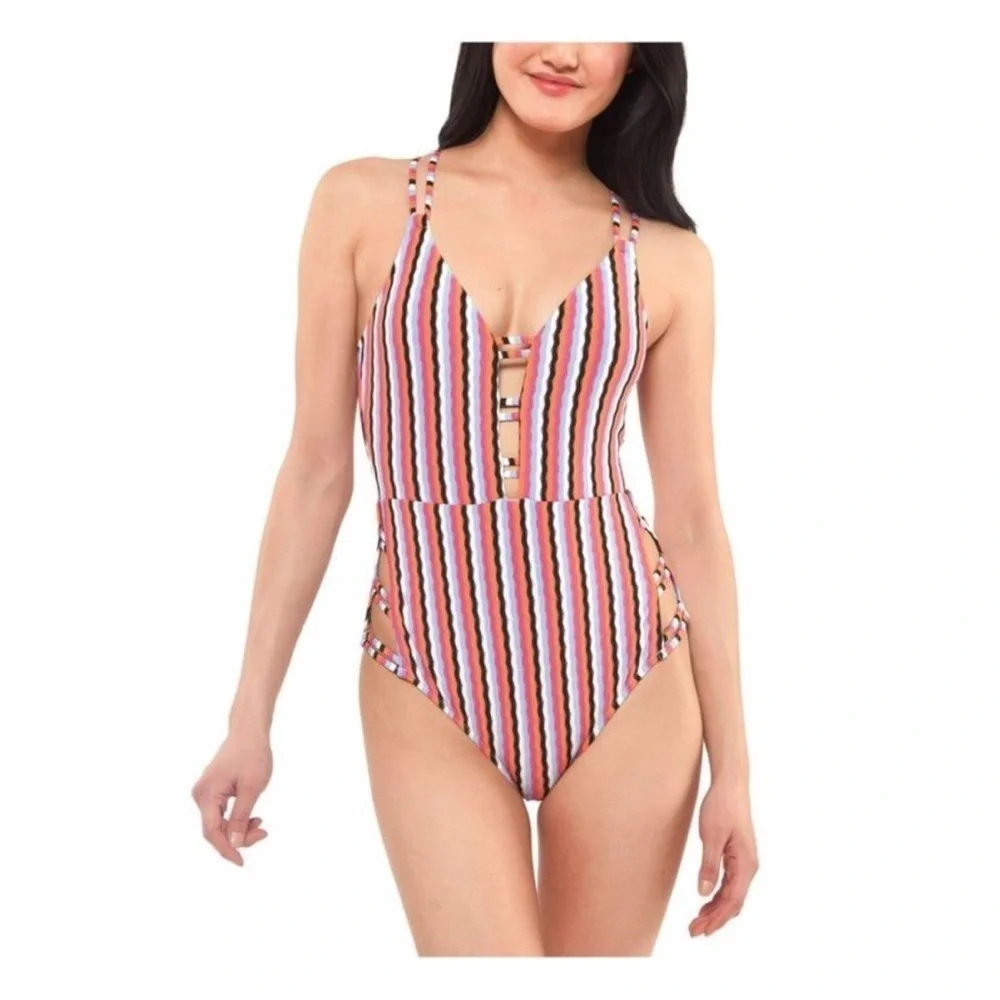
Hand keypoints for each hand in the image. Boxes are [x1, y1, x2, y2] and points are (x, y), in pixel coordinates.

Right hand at [191, 727, 272, 865]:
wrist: (248, 732)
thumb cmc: (252, 755)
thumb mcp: (252, 788)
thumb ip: (242, 818)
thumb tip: (235, 844)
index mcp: (207, 795)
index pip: (212, 832)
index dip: (226, 850)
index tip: (241, 862)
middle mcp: (200, 795)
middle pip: (215, 829)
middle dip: (238, 837)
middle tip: (263, 832)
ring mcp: (204, 792)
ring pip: (219, 822)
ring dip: (239, 828)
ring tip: (261, 824)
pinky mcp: (211, 790)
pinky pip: (221, 813)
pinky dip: (236, 818)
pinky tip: (253, 817)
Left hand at [689, 777, 757, 936]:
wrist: (730, 785)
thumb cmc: (721, 807)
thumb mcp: (711, 836)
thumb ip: (709, 866)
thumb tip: (703, 893)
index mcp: (745, 864)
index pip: (732, 900)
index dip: (717, 918)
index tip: (700, 929)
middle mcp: (749, 866)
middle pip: (734, 902)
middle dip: (715, 919)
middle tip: (693, 931)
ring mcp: (745, 862)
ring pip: (733, 895)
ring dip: (716, 909)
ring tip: (698, 921)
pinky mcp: (738, 856)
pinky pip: (731, 884)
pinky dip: (719, 896)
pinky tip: (707, 902)